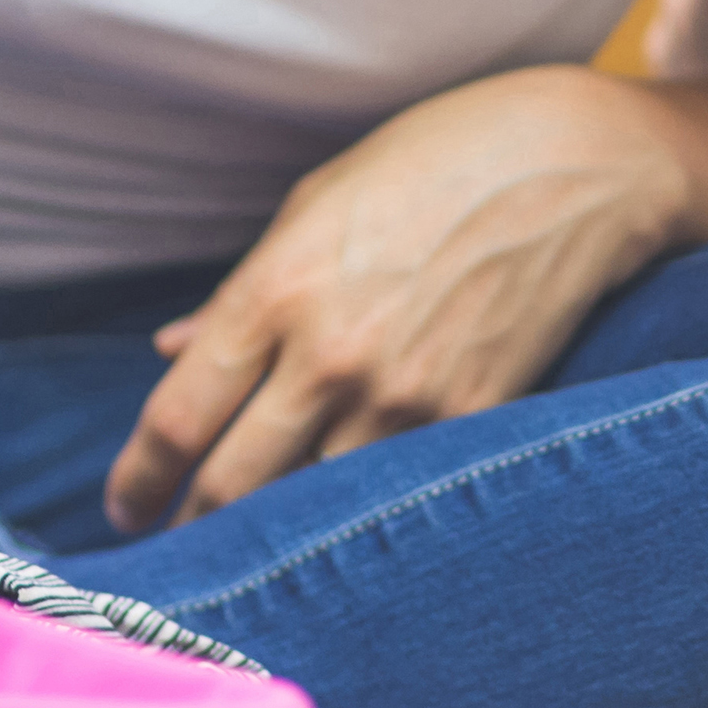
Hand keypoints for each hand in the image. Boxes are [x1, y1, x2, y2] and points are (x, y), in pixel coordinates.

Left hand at [104, 65, 707, 532]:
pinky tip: (353, 518)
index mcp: (276, 289)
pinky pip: (398, 487)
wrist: (581, 163)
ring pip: (313, 502)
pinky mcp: (475, 412)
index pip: (176, 420)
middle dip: (194, 526)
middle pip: (230, 484)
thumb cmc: (442, 159)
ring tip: (262, 547)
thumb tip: (172, 351)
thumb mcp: (322, 201)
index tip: (127, 504)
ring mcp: (408, 391)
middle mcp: (331, 353)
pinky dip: (366, 509)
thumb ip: (245, 288)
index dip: (136, 479)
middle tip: (182, 546)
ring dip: (280, 531)